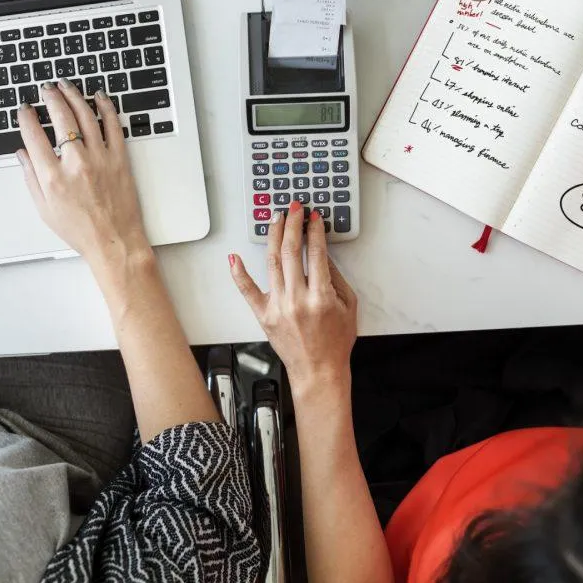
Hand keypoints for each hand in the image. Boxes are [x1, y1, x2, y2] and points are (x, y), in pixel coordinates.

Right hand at [16, 80, 149, 267]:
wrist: (114, 241)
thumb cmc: (80, 230)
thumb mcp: (44, 209)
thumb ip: (31, 178)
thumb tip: (22, 154)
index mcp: (53, 177)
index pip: (34, 135)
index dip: (27, 117)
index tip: (25, 109)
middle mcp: (76, 163)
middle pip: (61, 117)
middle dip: (51, 97)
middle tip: (46, 89)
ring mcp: (101, 158)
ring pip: (86, 115)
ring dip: (74, 96)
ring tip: (66, 86)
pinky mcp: (120, 159)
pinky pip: (114, 125)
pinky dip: (106, 108)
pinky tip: (99, 97)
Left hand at [229, 202, 357, 389]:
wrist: (318, 372)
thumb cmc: (335, 343)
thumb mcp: (348, 306)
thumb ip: (336, 278)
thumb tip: (322, 253)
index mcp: (321, 296)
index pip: (316, 252)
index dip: (314, 230)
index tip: (313, 218)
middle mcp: (297, 299)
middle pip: (291, 251)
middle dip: (292, 225)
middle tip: (293, 209)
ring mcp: (278, 306)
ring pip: (271, 262)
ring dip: (273, 236)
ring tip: (275, 220)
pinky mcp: (263, 314)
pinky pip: (247, 290)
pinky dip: (239, 273)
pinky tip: (234, 257)